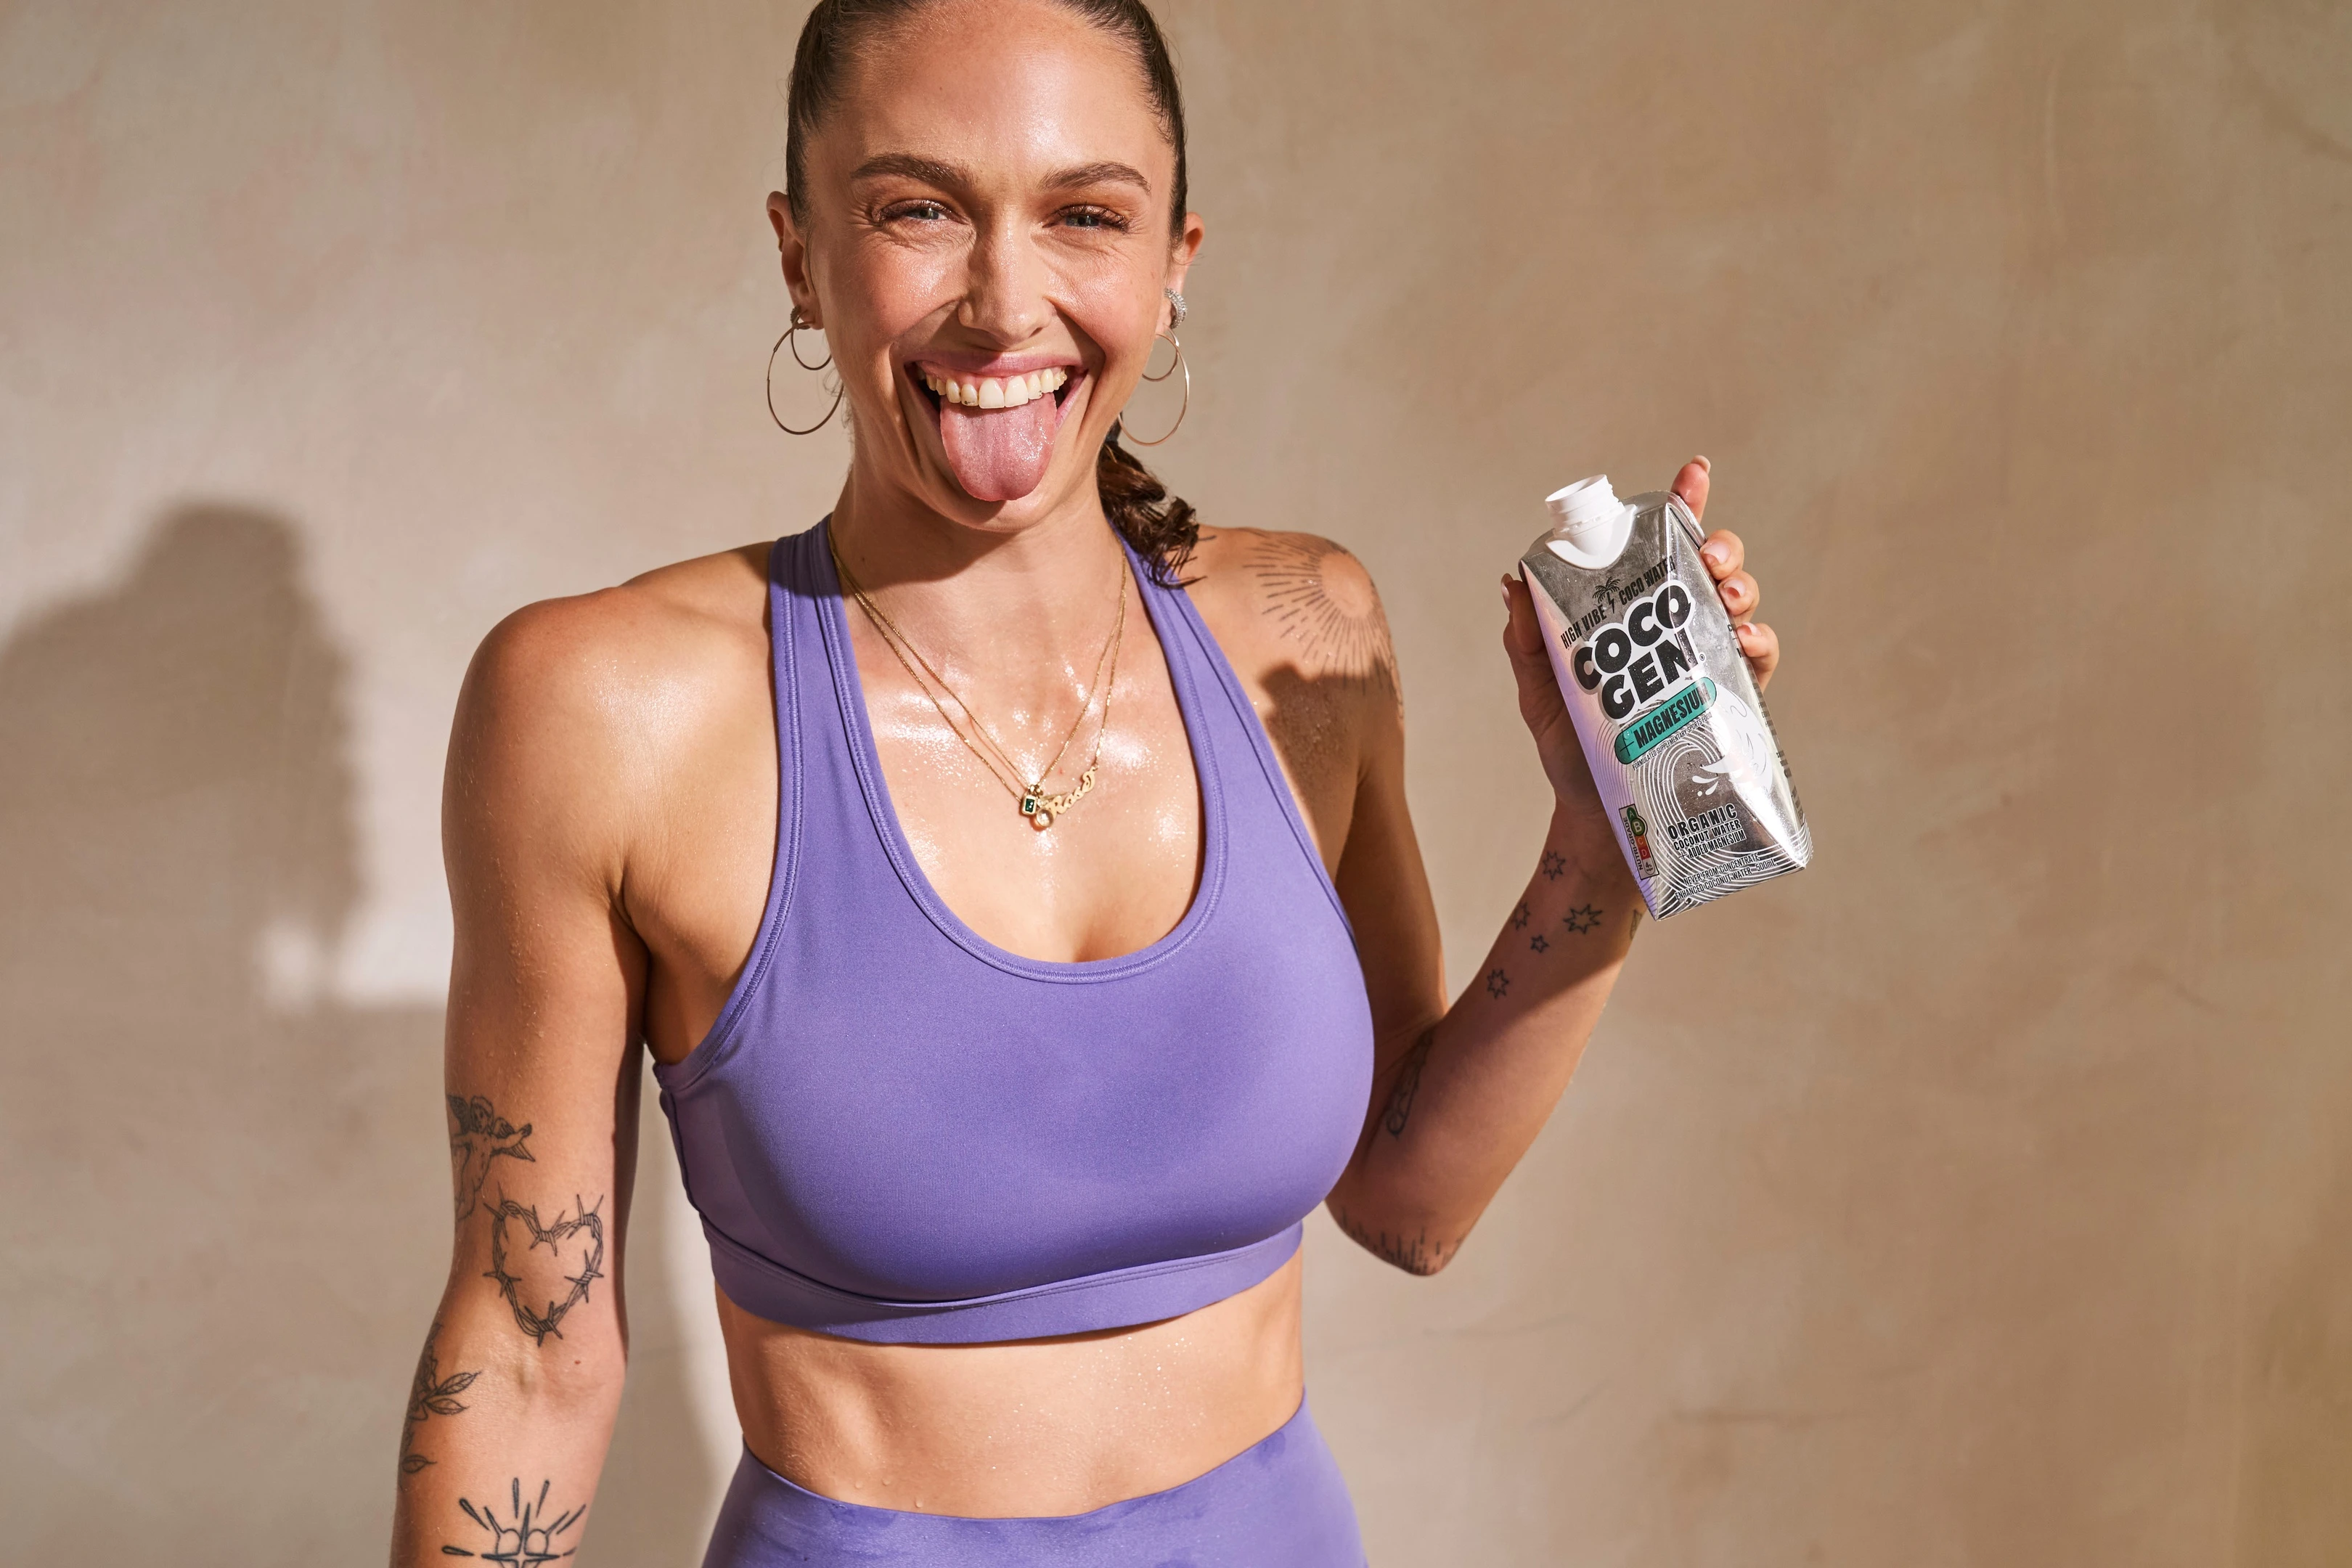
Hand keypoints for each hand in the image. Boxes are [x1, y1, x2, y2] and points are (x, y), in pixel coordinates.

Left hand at [1500, 457, 1782, 817]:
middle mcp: (1675, 627)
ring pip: (1740, 601)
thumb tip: (1511, 582)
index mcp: (1632, 612)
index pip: (1657, 546)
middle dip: (1719, 546)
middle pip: (1710, 565)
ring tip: (1727, 594)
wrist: (1602, 819)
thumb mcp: (1538, 691)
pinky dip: (1758, 640)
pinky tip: (1745, 640)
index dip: (1682, 504)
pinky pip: (1757, 657)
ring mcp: (1706, 660)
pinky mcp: (1729, 699)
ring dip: (1742, 586)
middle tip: (1708, 557)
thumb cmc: (1570, 750)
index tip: (1695, 472)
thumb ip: (1526, 641)